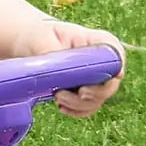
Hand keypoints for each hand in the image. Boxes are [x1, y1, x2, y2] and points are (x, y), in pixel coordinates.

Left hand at [9, 17, 124, 115]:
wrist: (28, 43)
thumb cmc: (38, 35)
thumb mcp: (42, 39)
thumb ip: (56, 56)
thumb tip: (63, 73)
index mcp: (96, 41)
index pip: (116, 54)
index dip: (116, 68)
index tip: (106, 78)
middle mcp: (101, 60)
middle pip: (110, 83)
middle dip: (93, 93)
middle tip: (70, 93)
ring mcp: (95, 78)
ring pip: (98, 99)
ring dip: (79, 104)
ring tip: (57, 96)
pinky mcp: (85, 91)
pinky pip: (88, 107)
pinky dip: (76, 110)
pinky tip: (62, 106)